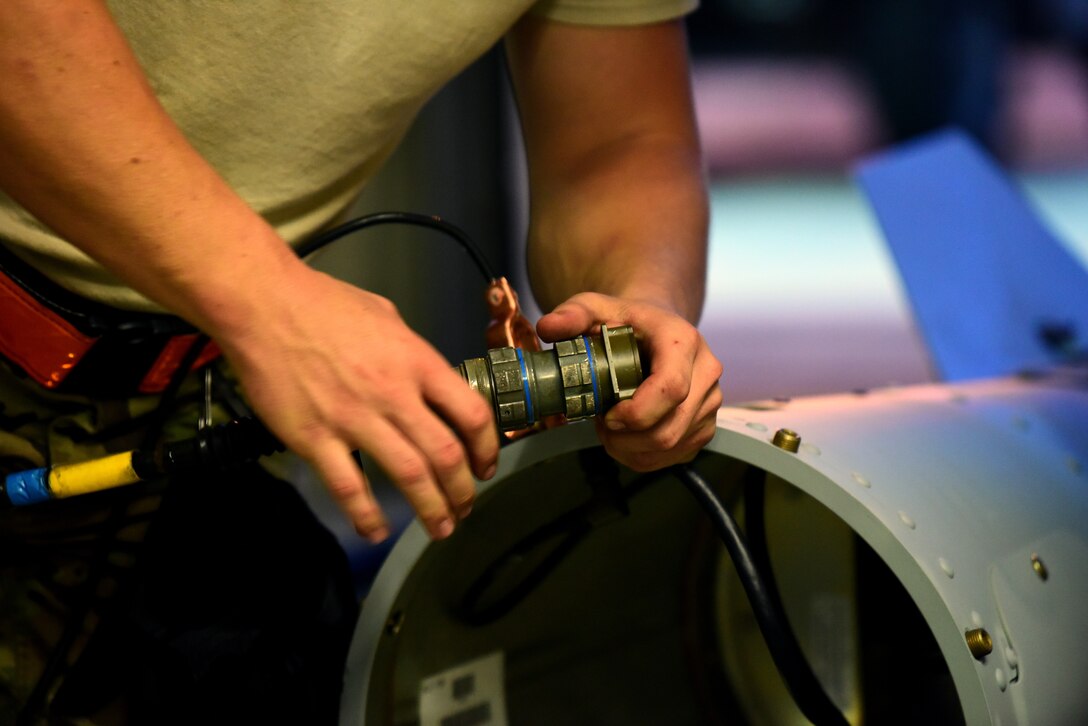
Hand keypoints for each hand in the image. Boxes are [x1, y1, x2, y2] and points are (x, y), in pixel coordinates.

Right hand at [216, 266, 498, 542]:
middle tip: (465, 508)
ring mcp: (354, 419)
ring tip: (441, 527)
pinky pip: (348, 486)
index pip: (471, 413)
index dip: (487, 447)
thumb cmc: (322, 303)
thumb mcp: (386, 315)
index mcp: (417, 362)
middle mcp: (393, 394)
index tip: (485, 465)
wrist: (263, 305)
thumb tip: (425, 376)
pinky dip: (366, 515)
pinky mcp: (315, 438)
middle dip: (462, 490)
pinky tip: (376, 530)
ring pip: (408, 476)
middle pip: (445, 455)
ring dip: (431, 509)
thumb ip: (411, 351)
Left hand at [536, 293, 722, 470]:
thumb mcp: (596, 308)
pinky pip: (675, 457)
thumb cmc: (626, 321)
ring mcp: (711, 403)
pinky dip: (643, 456)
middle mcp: (707, 372)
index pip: (671, 389)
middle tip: (601, 424)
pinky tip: (627, 437)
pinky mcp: (706, 426)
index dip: (636, 413)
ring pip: (671, 447)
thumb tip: (547, 328)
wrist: (659, 329)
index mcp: (683, 341)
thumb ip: (572, 314)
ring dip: (632, 449)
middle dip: (627, 439)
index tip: (606, 416)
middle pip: (670, 428)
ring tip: (611, 428)